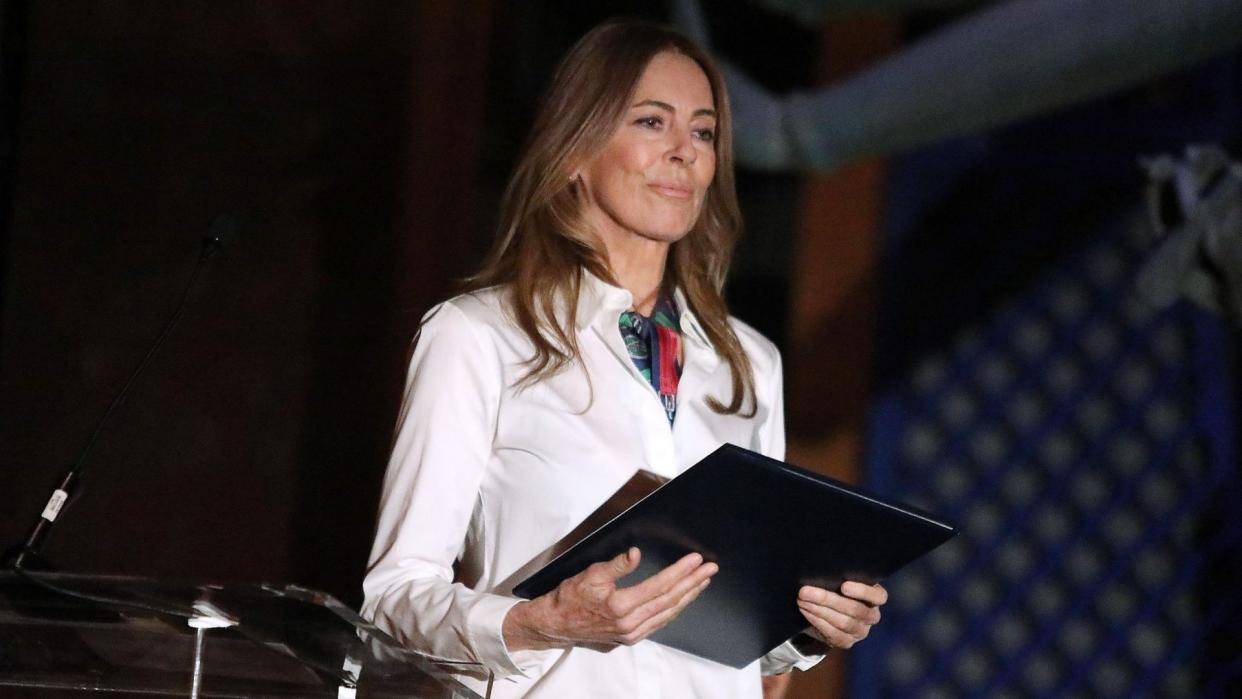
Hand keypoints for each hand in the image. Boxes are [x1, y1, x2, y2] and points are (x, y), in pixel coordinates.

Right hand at [503, 547, 716, 651]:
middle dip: (692, 583)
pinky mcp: (629, 639)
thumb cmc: (570, 597)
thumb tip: (637, 553)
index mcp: (621, 606)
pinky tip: (681, 600)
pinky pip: (658, 623)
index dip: (680, 571)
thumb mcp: (591, 574)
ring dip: (687, 597)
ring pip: (667, 614)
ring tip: (702, 582)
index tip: (696, 560)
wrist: (555, 625)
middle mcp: (630, 624)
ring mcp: (631, 635)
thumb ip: (617, 565)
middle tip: (710, 569)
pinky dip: (673, 610)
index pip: (660, 586)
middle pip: (669, 601)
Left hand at [797, 581, 886, 649]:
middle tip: (805, 591)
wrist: (827, 610)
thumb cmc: (836, 587)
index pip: (879, 596)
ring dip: (819, 610)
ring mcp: (861, 631)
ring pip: (843, 622)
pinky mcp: (847, 642)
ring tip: (802, 600)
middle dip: (827, 599)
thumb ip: (839, 575)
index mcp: (876, 597)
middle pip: (855, 609)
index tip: (843, 586)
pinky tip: (806, 611)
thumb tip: (822, 568)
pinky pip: (833, 634)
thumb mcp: (841, 580)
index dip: (863, 592)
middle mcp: (872, 616)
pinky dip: (817, 621)